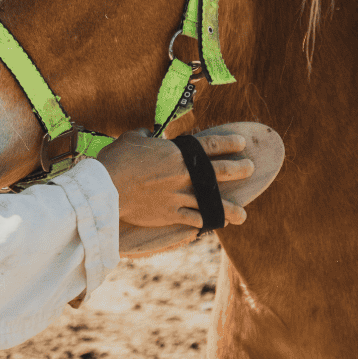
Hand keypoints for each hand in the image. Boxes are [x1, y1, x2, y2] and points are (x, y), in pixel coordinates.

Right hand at [96, 128, 254, 229]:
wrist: (108, 188)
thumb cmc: (117, 160)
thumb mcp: (131, 138)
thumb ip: (145, 135)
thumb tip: (148, 134)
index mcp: (177, 153)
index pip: (211, 145)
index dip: (229, 143)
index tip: (241, 143)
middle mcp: (184, 174)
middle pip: (221, 172)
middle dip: (239, 169)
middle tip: (249, 168)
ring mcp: (179, 195)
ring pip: (213, 203)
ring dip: (231, 209)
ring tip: (243, 215)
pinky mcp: (171, 214)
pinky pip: (195, 219)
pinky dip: (205, 222)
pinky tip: (213, 225)